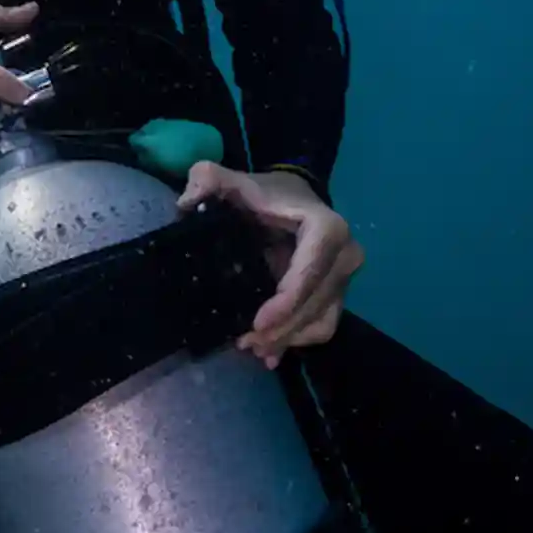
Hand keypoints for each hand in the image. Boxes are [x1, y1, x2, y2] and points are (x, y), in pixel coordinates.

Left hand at [176, 163, 364, 368]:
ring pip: (322, 320)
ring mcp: (344, 278)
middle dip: (282, 329)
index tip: (258, 322)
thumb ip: (209, 179)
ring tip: (251, 347)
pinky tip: (269, 354)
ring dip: (287, 339)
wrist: (296, 200)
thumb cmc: (266, 194)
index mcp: (326, 227)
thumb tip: (187, 202)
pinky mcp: (338, 294)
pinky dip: (297, 341)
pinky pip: (324, 327)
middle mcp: (345, 255)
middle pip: (317, 302)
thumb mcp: (235, 180)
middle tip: (244, 342)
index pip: (314, 268)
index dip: (289, 299)